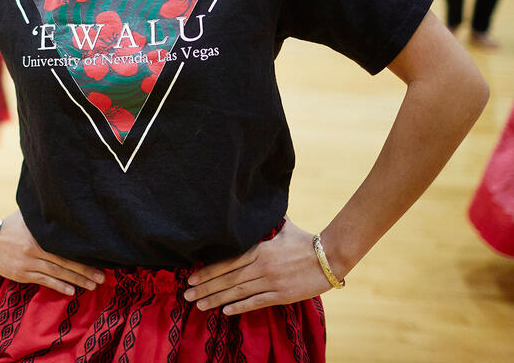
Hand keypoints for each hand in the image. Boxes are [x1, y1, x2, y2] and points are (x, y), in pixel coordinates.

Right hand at [0, 211, 105, 296]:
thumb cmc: (9, 225)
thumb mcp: (27, 216)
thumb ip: (43, 214)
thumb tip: (63, 205)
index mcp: (38, 234)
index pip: (65, 244)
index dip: (83, 253)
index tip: (100, 257)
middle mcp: (35, 248)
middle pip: (65, 261)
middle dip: (86, 270)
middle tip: (103, 277)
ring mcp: (28, 262)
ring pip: (57, 273)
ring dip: (76, 280)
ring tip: (93, 286)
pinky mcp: (22, 274)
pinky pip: (44, 281)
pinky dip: (58, 286)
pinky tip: (71, 291)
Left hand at [184, 219, 333, 315]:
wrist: (331, 256)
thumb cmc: (305, 240)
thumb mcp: (282, 228)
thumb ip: (266, 223)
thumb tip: (255, 207)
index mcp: (259, 250)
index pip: (227, 262)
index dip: (207, 271)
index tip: (191, 277)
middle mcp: (261, 266)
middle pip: (227, 278)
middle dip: (205, 287)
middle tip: (186, 294)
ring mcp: (271, 282)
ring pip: (238, 292)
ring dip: (217, 299)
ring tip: (199, 305)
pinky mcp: (282, 295)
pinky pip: (257, 302)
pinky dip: (240, 307)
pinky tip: (225, 311)